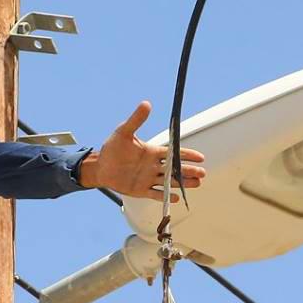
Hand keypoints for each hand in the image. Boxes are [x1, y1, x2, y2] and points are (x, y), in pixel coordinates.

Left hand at [78, 101, 206, 201]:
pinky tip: (176, 198)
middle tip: (202, 173)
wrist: (100, 167)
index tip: (200, 157)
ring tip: (197, 183)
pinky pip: (156, 194)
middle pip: (175, 169)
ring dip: (183, 183)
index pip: (174, 153)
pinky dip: (165, 196)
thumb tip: (146, 103)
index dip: (187, 155)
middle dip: (189, 171)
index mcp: (152, 152)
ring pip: (169, 182)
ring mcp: (148, 178)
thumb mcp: (124, 132)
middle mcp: (153, 166)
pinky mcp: (141, 190)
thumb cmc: (112, 148)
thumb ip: (136, 120)